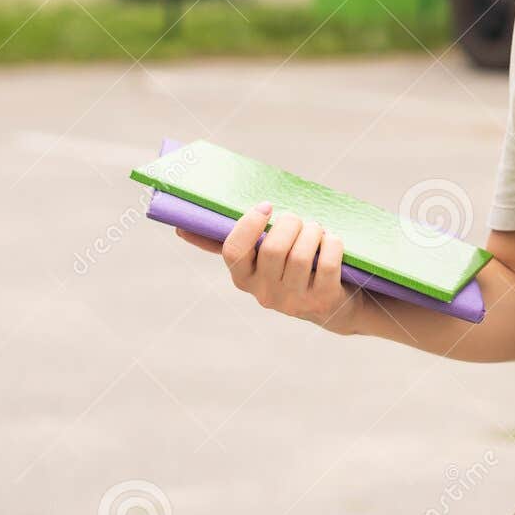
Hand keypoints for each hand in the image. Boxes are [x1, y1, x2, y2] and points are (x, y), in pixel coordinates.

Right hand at [186, 201, 367, 335]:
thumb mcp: (260, 260)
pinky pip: (327, 262)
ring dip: (313, 231)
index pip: (233, 251)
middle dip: (290, 223)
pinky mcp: (323, 300)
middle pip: (274, 249)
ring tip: (316, 230)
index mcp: (244, 279)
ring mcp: (295, 301)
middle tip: (297, 220)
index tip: (265, 207)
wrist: (333, 307)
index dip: (249, 224)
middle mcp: (265, 294)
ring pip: (301, 254)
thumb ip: (231, 243)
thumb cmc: (292, 270)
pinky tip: (331, 242)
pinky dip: (332, 244)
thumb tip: (181, 228)